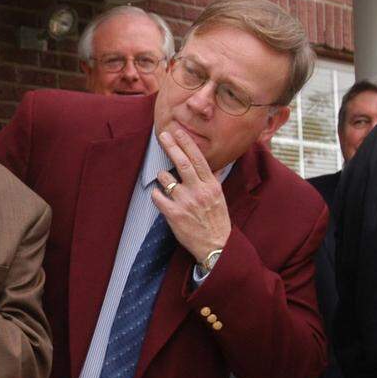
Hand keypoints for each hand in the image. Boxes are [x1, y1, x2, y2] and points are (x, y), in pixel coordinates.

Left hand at [151, 128, 231, 264]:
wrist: (216, 246)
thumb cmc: (216, 220)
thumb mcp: (219, 197)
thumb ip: (213, 180)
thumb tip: (214, 166)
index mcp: (211, 185)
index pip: (198, 159)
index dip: (187, 144)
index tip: (179, 131)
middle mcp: (199, 191)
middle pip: (182, 163)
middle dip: (171, 146)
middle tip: (163, 134)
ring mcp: (186, 202)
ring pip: (166, 178)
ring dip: (162, 177)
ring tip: (167, 182)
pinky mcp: (174, 214)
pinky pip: (157, 196)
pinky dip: (156, 194)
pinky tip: (161, 197)